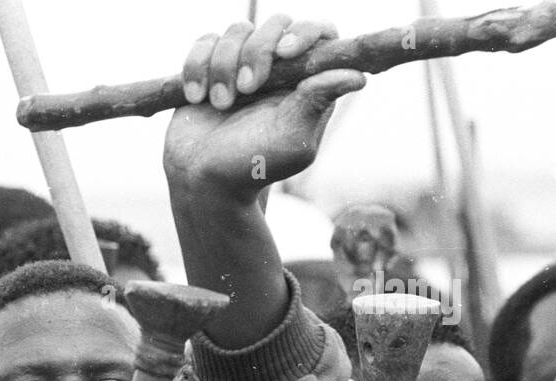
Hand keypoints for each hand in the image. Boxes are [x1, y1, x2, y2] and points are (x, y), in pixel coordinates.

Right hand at [164, 16, 364, 201]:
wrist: (203, 181)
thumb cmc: (252, 167)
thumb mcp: (292, 142)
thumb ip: (318, 103)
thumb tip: (358, 76)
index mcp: (307, 81)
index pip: (319, 34)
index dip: (306, 32)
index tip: (286, 52)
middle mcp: (278, 67)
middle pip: (277, 24)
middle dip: (257, 51)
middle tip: (245, 89)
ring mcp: (242, 63)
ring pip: (236, 31)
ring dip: (223, 66)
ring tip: (220, 104)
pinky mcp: (209, 66)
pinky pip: (204, 44)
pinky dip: (196, 67)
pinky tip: (197, 98)